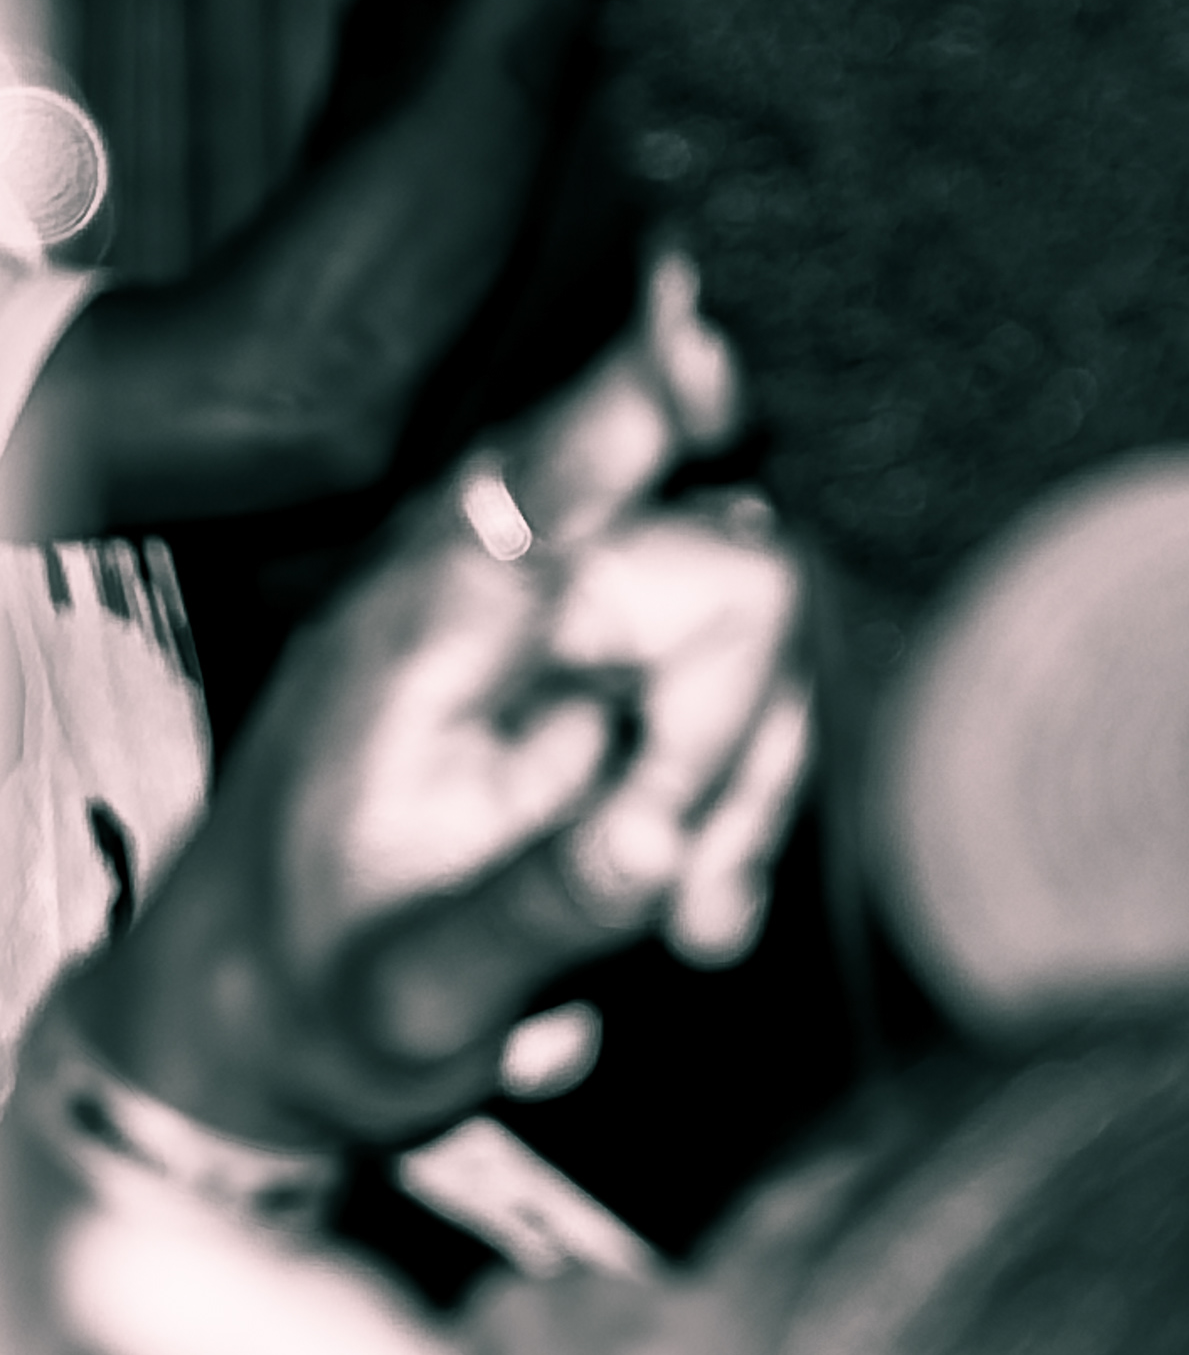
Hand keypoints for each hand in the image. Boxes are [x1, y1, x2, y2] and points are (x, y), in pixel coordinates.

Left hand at [67, 255, 810, 1161]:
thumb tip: (652, 841)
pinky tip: (688, 908)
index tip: (714, 331)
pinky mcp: (616, 674)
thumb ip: (532, 913)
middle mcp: (515, 590)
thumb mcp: (406, 993)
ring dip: (746, 790)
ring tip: (689, 925)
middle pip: (727, 572)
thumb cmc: (309, 995)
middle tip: (694, 900)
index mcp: (431, 627)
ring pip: (757, 638)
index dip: (655, 386)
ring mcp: (574, 625)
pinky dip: (735, 807)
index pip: (564, 463)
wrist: (265, 1023)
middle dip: (739, 737)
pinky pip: (740, 695)